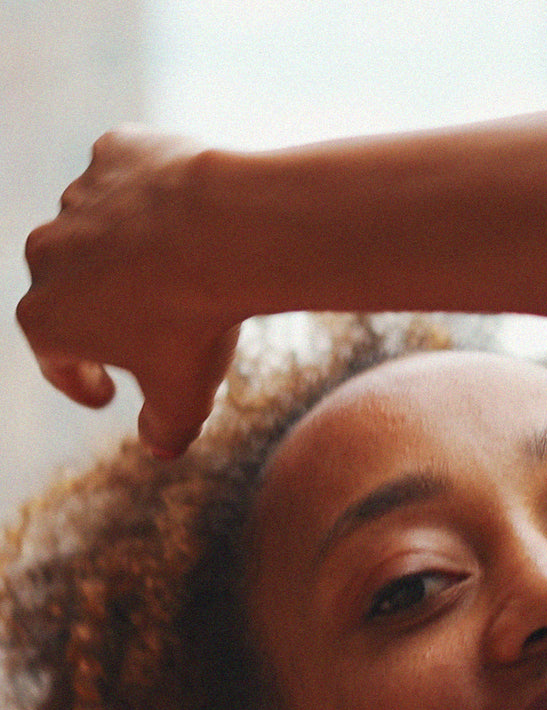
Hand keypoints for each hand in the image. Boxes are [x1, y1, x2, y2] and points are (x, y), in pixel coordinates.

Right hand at [16, 127, 241, 457]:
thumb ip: (166, 429)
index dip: (82, 382)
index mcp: (46, 319)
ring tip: (181, 271)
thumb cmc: (197, 324)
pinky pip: (134, 177)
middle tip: (145, 331)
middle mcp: (46, 254)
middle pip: (74, 290)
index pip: (58, 360)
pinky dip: (155, 197)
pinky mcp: (116, 151)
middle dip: (105, 314)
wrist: (226, 235)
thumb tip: (162, 448)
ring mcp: (78, 197)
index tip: (107, 393)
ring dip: (132, 253)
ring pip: (104, 230)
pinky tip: (188, 214)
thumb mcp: (185, 397)